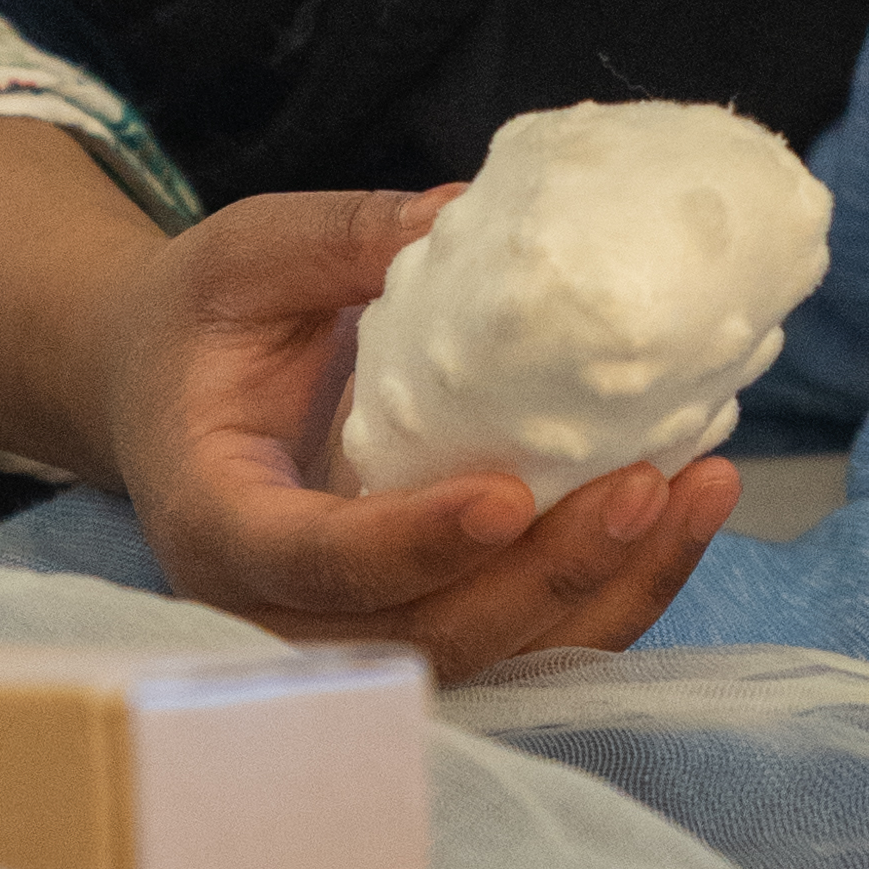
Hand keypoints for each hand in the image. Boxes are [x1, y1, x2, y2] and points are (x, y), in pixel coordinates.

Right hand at [98, 187, 738, 681]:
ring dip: (605, 591)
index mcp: (217, 519)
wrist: (170, 392)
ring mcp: (359, 632)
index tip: (506, 495)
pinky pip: (529, 638)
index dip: (411, 544)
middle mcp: (282, 608)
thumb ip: (340, 241)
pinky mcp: (427, 619)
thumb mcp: (246, 256)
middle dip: (543, 578)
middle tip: (646, 485)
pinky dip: (615, 589)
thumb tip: (463, 212)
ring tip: (698, 491)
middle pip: (423, 638)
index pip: (313, 564)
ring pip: (495, 656)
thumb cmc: (203, 321)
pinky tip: (687, 507)